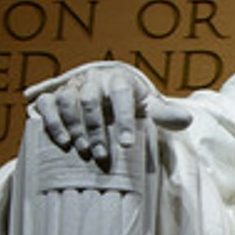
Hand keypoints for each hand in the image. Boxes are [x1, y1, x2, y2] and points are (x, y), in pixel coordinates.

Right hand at [25, 61, 191, 167]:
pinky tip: (62, 142)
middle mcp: (93, 79)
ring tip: (83, 151)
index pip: (121, 95)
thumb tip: (187, 120)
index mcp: (119, 79)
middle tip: (102, 155)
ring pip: (67, 100)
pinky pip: (47, 104)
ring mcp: (72, 86)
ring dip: (74, 127)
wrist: (104, 91)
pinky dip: (52, 121)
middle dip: (97, 129)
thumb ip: (165, 114)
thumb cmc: (130, 103)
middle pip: (90, 100)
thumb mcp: (149, 106)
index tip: (127, 144)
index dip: (124, 119)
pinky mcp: (54, 95)